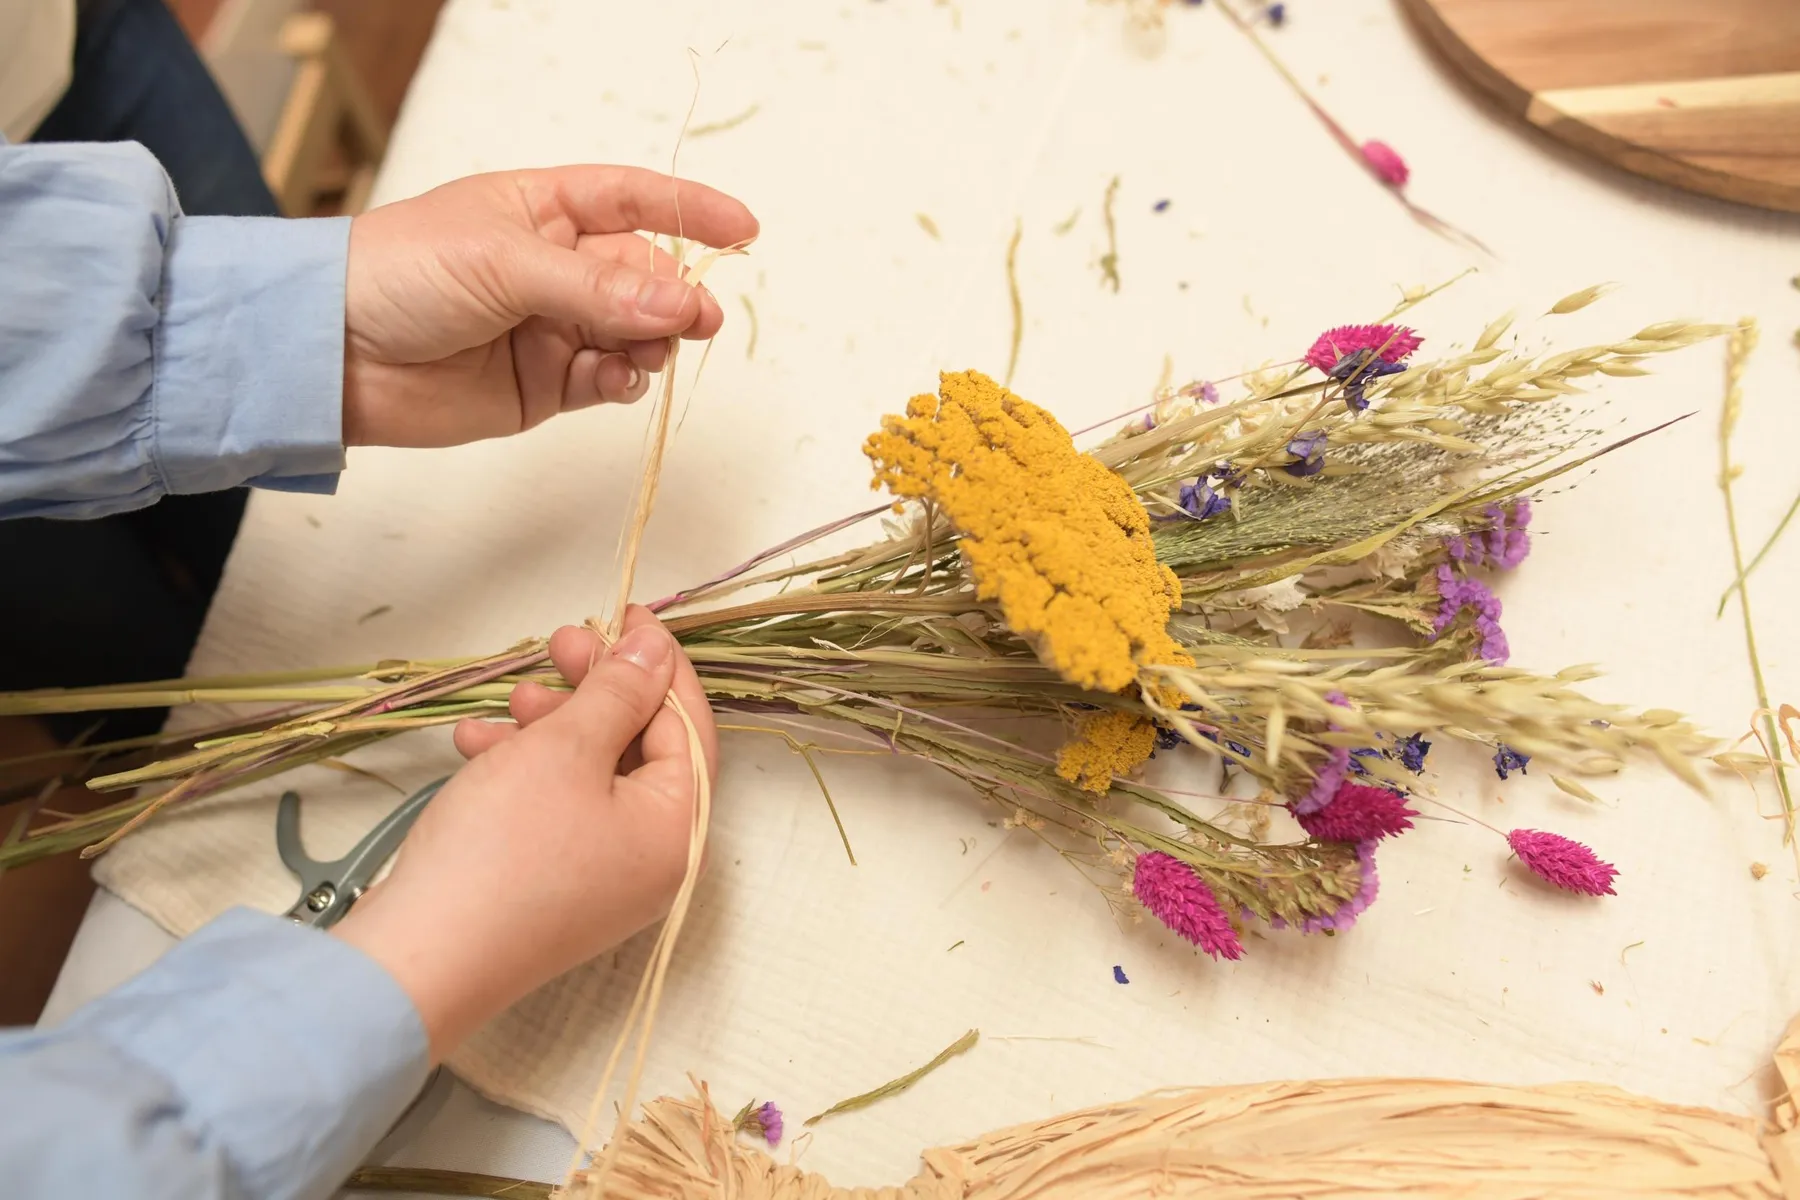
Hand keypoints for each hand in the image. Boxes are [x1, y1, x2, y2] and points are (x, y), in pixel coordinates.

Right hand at [332, 608, 718, 1060]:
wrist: (418, 961)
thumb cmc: (501, 852)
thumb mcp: (566, 749)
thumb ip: (618, 693)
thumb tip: (656, 653)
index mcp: (680, 830)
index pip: (689, 727)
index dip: (659, 665)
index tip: (627, 615)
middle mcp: (654, 861)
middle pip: (640, 749)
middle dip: (596, 690)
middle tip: (559, 644)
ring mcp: (603, 880)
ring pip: (589, 775)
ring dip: (551, 726)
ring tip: (510, 698)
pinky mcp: (553, 888)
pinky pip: (554, 810)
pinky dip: (521, 770)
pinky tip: (475, 744)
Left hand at [342, 166, 757, 447]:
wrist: (331, 355)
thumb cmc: (401, 274)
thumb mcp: (504, 262)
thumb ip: (595, 289)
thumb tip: (679, 307)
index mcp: (541, 210)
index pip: (632, 200)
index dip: (689, 210)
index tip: (745, 230)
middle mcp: (553, 268)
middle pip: (644, 277)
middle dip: (675, 297)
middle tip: (698, 320)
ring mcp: (551, 328)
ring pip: (633, 334)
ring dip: (651, 343)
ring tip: (643, 354)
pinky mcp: (543, 386)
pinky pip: (606, 381)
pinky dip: (622, 381)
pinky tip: (617, 379)